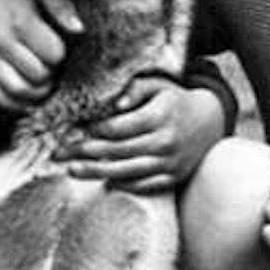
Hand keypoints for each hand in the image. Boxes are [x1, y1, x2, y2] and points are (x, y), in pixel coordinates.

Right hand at [0, 0, 82, 109]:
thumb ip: (60, 6)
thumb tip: (79, 29)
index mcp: (21, 23)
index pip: (53, 55)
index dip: (61, 55)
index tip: (58, 47)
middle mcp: (1, 42)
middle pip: (37, 77)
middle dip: (51, 76)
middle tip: (53, 67)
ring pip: (16, 91)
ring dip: (35, 93)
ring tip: (43, 82)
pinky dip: (13, 103)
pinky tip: (27, 98)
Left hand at [60, 75, 226, 192]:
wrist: (211, 120)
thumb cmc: (175, 99)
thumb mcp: (158, 85)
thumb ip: (134, 89)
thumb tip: (115, 106)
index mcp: (160, 116)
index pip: (118, 128)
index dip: (93, 130)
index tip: (73, 130)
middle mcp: (165, 141)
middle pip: (117, 150)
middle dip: (84, 152)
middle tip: (58, 153)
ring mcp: (170, 162)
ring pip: (126, 171)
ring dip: (96, 172)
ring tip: (72, 170)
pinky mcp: (173, 177)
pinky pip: (144, 185)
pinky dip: (123, 184)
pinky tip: (103, 181)